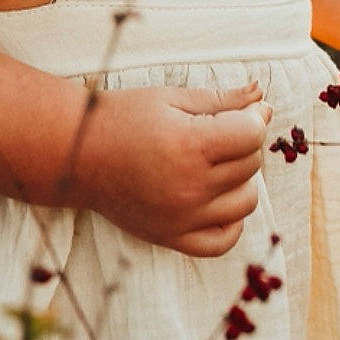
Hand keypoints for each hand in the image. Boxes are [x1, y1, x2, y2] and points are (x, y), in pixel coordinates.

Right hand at [70, 80, 271, 256]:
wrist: (77, 153)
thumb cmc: (123, 118)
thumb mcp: (172, 98)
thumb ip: (222, 100)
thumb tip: (262, 99)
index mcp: (190, 145)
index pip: (253, 134)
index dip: (252, 119)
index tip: (237, 114)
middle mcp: (190, 186)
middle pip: (250, 165)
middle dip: (242, 144)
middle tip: (216, 133)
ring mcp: (182, 218)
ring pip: (245, 201)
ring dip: (240, 180)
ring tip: (215, 164)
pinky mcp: (172, 238)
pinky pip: (224, 240)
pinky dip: (230, 221)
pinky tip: (217, 200)